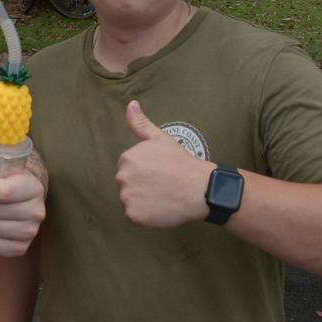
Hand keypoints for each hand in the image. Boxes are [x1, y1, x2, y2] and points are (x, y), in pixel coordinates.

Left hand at [115, 100, 212, 227]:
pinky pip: (134, 217)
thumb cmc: (182, 162)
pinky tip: (160, 209)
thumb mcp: (161, 138)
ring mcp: (126, 198)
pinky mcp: (133, 216)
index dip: (145, 173)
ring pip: (129, 201)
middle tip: (162, 186)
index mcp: (126, 158)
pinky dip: (145, 216)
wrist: (200, 189)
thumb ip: (141, 123)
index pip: (129, 169)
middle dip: (141, 186)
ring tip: (162, 197)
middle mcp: (122, 177)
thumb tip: (131, 104)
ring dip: (142, 202)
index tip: (160, 174)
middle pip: (127, 185)